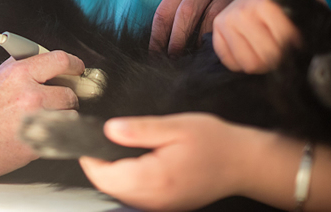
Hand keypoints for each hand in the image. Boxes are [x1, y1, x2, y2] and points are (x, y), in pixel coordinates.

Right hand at [0, 50, 84, 178]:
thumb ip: (17, 70)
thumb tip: (36, 64)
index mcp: (19, 73)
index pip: (60, 60)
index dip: (75, 65)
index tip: (78, 70)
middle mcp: (30, 93)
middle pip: (70, 92)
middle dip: (66, 98)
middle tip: (57, 102)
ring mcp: (34, 119)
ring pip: (69, 116)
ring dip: (61, 119)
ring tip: (44, 122)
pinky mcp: (35, 143)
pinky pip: (59, 137)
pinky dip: (53, 137)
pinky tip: (38, 136)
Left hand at [79, 114, 255, 210]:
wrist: (242, 162)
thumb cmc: (214, 143)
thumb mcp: (176, 126)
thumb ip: (140, 129)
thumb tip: (110, 130)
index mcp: (156, 178)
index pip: (106, 177)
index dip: (91, 160)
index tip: (87, 143)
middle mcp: (156, 199)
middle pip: (110, 188)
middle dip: (99, 167)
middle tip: (99, 143)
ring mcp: (161, 206)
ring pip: (121, 195)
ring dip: (112, 176)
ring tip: (116, 151)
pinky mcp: (166, 206)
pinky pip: (135, 197)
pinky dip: (127, 182)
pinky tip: (134, 164)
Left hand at [151, 0, 252, 55]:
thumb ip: (175, 18)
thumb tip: (162, 51)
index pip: (164, 12)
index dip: (158, 37)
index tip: (155, 55)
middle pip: (184, 13)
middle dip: (177, 40)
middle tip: (173, 60)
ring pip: (208, 21)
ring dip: (198, 43)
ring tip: (192, 58)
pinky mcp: (239, 1)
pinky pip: (226, 26)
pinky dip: (216, 41)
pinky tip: (211, 51)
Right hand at [212, 0, 330, 73]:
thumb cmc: (294, 5)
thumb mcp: (316, 12)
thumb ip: (330, 33)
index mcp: (269, 1)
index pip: (285, 42)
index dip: (298, 52)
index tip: (303, 49)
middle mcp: (243, 8)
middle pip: (266, 57)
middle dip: (280, 61)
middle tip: (287, 52)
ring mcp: (226, 19)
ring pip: (248, 64)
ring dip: (263, 64)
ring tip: (270, 50)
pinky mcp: (216, 29)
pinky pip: (231, 63)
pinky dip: (244, 63)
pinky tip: (254, 49)